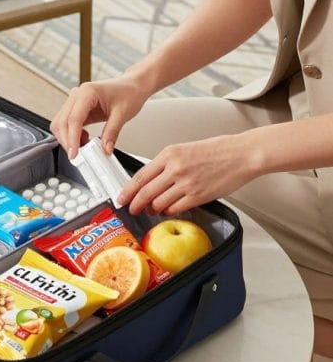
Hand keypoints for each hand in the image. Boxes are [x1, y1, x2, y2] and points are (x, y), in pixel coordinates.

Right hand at [50, 77, 148, 159]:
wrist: (132, 86)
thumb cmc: (129, 93)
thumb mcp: (123, 114)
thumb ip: (112, 133)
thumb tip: (105, 149)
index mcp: (87, 92)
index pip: (74, 119)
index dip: (72, 138)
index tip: (74, 154)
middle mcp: (77, 94)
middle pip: (62, 121)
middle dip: (67, 141)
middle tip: (78, 156)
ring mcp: (75, 100)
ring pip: (61, 123)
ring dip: (68, 138)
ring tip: (84, 147)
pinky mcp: (77, 107)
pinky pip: (67, 123)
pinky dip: (72, 134)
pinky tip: (84, 139)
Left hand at [117, 134, 254, 214]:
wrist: (241, 154)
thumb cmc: (217, 151)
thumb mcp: (185, 149)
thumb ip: (167, 163)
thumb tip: (152, 180)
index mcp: (170, 153)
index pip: (141, 175)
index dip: (128, 189)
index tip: (121, 197)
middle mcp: (175, 168)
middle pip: (145, 192)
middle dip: (135, 204)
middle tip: (131, 209)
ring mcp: (186, 183)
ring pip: (158, 202)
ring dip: (153, 209)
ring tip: (153, 209)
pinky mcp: (198, 196)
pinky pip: (175, 209)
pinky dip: (169, 211)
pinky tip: (169, 209)